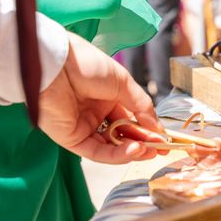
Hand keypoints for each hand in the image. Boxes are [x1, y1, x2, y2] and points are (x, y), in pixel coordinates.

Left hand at [39, 33, 165, 163]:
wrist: (56, 64)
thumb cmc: (87, 65)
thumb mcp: (123, 82)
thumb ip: (141, 105)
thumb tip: (156, 125)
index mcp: (109, 98)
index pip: (133, 119)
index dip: (149, 130)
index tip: (164, 139)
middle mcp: (97, 114)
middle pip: (124, 136)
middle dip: (144, 143)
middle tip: (161, 150)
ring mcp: (84, 127)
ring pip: (111, 147)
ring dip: (131, 151)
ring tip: (148, 151)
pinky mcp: (71, 139)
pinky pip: (96, 152)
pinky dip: (116, 155)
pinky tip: (133, 150)